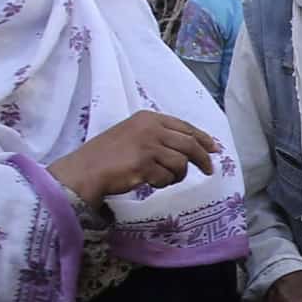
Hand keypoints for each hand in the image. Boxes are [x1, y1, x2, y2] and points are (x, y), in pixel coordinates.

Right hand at [50, 110, 216, 203]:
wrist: (86, 170)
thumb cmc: (107, 155)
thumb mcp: (133, 135)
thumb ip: (157, 136)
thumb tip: (188, 148)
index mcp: (148, 118)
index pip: (184, 126)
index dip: (203, 138)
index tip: (214, 149)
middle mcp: (150, 128)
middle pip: (189, 143)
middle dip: (202, 158)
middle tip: (209, 170)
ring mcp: (148, 145)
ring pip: (181, 162)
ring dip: (176, 175)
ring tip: (164, 179)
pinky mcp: (145, 164)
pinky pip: (167, 177)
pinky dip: (162, 183)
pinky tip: (150, 183)